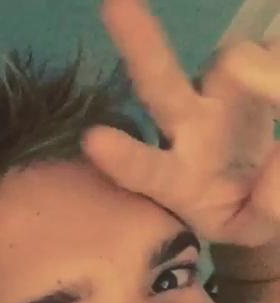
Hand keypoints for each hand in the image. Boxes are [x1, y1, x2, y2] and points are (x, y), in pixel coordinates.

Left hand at [82, 0, 279, 246]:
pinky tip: (276, 72)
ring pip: (230, 60)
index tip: (93, 141)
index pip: (148, 168)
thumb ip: (265, 208)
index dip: (125, 157)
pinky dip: (277, 64)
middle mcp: (187, 129)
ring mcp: (218, 97)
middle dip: (140, 47)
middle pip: (160, 85)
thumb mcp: (252, 226)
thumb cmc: (240, 212)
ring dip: (257, 66)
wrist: (262, 187)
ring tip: (276, 86)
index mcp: (176, 178)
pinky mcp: (252, 74)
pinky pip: (269, 55)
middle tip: (113, 4)